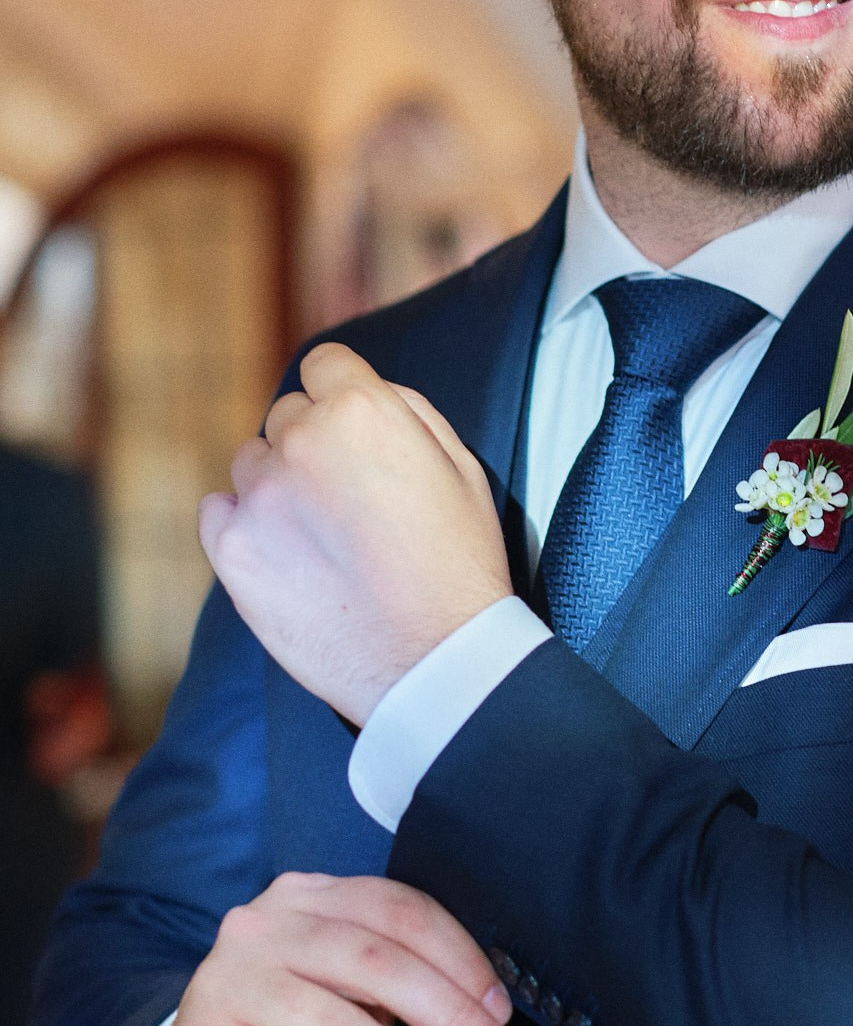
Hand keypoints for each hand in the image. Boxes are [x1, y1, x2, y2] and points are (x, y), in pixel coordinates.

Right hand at [132, 871, 521, 1025]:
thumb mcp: (343, 987)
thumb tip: (485, 1017)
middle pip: (375, 962)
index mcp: (307, 898)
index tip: (501, 1013)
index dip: (459, 959)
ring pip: (337, 1025)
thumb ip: (398, 980)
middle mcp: (262, 929)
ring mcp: (228, 987)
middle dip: (449, 1014)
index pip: (398, 910)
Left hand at [199, 342, 511, 725]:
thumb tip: (366, 391)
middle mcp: (301, 441)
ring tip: (320, 536)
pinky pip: (217, 511)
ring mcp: (260, 496)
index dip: (341, 395)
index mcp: (363, 411)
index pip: (324, 364)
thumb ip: (409, 412)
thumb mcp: (462, 467)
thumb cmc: (460, 565)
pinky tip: (283, 554)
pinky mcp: (231, 551)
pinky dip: (242, 525)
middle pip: (287, 415)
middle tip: (347, 499)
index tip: (351, 430)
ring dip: (278, 485)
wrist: (434, 661)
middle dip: (313, 444)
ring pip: (251, 463)